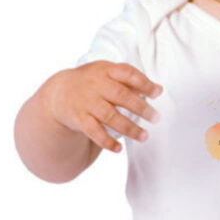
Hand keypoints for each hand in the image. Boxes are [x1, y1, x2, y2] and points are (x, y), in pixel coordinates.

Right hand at [46, 61, 162, 152]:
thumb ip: (131, 81)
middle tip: (156, 118)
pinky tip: (119, 149)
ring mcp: (86, 102)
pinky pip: (94, 132)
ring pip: (110, 116)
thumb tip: (159, 90)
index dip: (143, 83)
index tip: (158, 93)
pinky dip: (107, 141)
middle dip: (141, 108)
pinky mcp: (79, 119)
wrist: (60, 93)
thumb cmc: (94, 83)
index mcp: (106, 71)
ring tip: (144, 136)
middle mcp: (95, 85)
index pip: (127, 73)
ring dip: (129, 128)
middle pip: (121, 96)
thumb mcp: (108, 74)